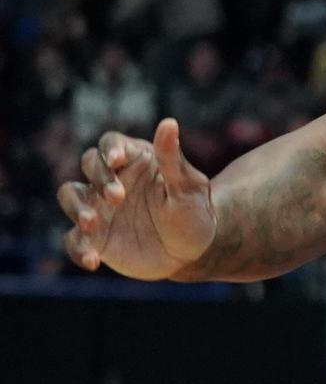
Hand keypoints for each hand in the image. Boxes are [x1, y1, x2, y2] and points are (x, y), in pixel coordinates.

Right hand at [57, 119, 214, 278]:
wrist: (195, 252)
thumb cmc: (196, 213)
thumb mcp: (190, 188)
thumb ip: (173, 159)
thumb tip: (169, 123)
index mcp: (136, 160)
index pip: (112, 144)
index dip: (110, 149)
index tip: (116, 160)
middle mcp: (111, 180)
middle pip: (90, 165)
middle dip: (99, 178)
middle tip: (118, 197)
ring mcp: (99, 207)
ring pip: (70, 196)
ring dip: (76, 208)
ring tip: (92, 223)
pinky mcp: (94, 237)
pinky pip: (74, 239)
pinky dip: (78, 248)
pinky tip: (92, 261)